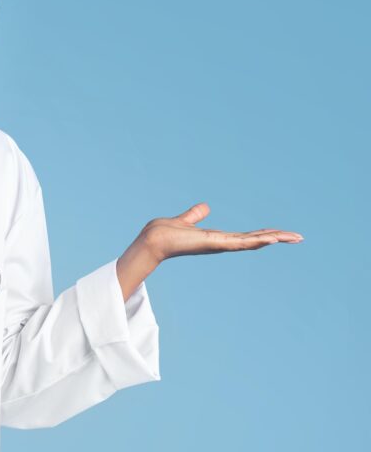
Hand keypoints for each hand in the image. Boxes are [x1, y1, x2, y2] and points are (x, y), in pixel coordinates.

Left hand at [142, 202, 302, 261]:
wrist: (152, 240)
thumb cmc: (164, 233)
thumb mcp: (185, 220)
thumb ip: (195, 215)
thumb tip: (204, 207)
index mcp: (217, 238)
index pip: (246, 236)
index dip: (264, 234)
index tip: (282, 233)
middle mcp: (221, 243)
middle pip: (255, 239)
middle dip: (277, 237)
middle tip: (299, 237)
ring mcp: (219, 245)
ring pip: (252, 241)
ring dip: (273, 238)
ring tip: (294, 237)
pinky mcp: (213, 244)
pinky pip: (239, 242)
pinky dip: (256, 240)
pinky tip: (271, 238)